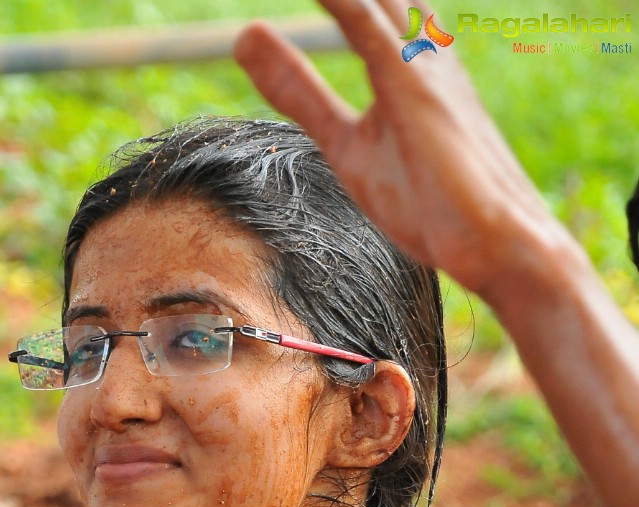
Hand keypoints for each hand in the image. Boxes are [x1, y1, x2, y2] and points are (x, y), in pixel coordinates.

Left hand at [234, 12, 557, 301]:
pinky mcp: (413, 86)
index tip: (262, 9)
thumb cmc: (433, 201)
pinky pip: (368, 25)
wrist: (497, 243)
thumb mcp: (347, 143)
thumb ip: (300, 92)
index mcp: (408, 54)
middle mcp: (420, 43)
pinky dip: (340, 2)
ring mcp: (420, 60)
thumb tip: (248, 42)